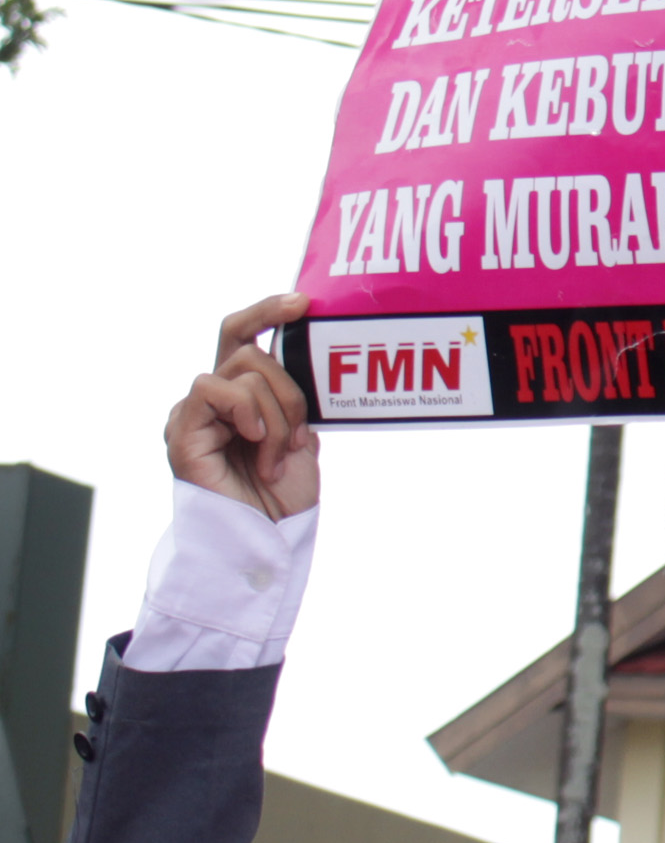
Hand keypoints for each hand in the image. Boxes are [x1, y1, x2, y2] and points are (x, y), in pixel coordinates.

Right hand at [170, 296, 318, 522]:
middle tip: (301, 432)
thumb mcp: (299, 434)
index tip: (302, 301)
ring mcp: (192, 414)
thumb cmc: (283, 495)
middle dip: (290, 388)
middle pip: (246, 347)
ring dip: (277, 414)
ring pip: (244, 371)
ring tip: (277, 457)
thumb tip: (306, 354)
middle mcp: (210, 400)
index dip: (266, 312)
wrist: (265, 540)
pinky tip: (256, 444)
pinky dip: (247, 412)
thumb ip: (292, 396)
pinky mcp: (182, 431)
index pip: (241, 335)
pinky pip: (213, 389)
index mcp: (237, 395)